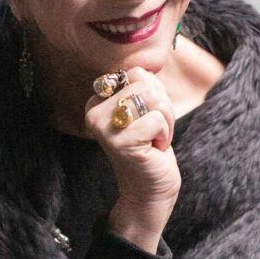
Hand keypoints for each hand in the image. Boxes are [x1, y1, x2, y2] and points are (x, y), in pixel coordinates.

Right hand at [84, 67, 181, 208]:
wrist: (150, 190)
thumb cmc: (150, 148)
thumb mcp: (144, 109)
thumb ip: (142, 86)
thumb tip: (145, 68)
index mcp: (96, 101)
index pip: (136, 73)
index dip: (153, 95)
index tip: (145, 120)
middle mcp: (94, 113)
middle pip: (145, 83)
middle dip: (162, 107)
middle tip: (153, 132)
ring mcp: (105, 127)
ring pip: (154, 98)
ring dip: (165, 121)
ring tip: (153, 139)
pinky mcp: (121, 141)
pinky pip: (158, 119)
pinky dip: (164, 135)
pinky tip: (153, 150)